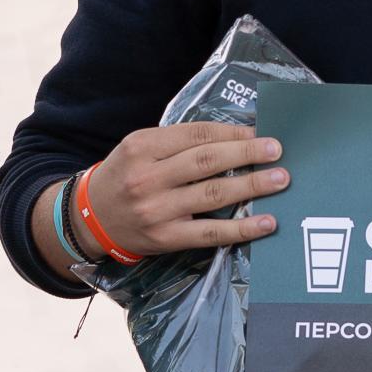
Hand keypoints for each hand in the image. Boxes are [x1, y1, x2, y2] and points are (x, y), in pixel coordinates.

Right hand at [86, 121, 289, 256]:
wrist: (91, 218)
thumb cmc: (125, 175)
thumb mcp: (140, 147)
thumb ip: (178, 142)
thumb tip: (233, 137)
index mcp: (143, 146)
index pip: (196, 135)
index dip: (231, 133)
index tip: (259, 133)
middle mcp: (149, 177)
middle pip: (206, 161)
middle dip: (247, 154)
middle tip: (277, 150)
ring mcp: (158, 210)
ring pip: (212, 194)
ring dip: (251, 186)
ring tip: (280, 179)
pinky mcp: (167, 238)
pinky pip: (211, 232)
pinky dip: (242, 228)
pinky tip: (266, 223)